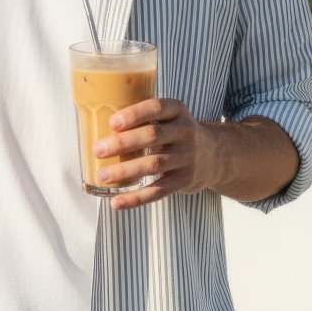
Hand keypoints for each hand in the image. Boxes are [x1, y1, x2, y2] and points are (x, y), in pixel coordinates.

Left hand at [93, 97, 218, 210]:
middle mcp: (186, 132)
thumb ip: (144, 117)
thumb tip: (96, 122)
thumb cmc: (176, 132)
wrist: (215, 156)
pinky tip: (117, 202)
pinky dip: (136, 198)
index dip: (134, 114)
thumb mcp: (169, 116)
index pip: (156, 108)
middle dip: (122, 143)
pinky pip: (158, 191)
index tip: (112, 123)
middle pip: (153, 136)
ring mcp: (188, 158)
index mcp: (177, 111)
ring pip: (154, 164)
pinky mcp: (185, 181)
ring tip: (102, 175)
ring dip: (125, 171)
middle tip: (98, 150)